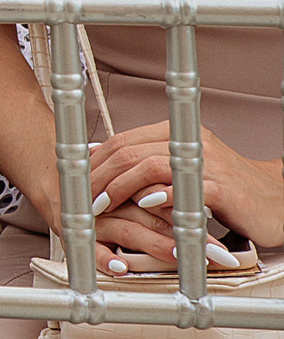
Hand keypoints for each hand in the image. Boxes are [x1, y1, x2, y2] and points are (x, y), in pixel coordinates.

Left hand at [84, 123, 283, 270]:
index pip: (122, 140)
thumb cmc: (227, 189)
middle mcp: (190, 143)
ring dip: (118, 186)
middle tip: (80, 197)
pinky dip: (158, 195)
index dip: (94, 160)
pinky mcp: (222, 188)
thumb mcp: (184, 171)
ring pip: (149, 165)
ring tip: (100, 204)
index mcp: (176, 134)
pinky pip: (183, 187)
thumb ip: (148, 164)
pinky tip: (141, 204)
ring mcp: (206, 164)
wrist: (276, 201)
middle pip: (129, 151)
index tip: (74, 179)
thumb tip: (99, 158)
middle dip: (98, 175)